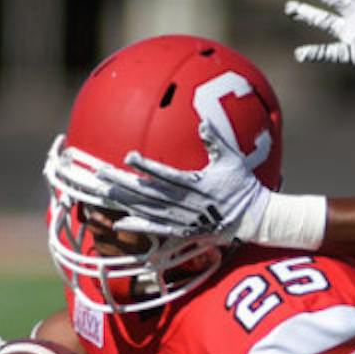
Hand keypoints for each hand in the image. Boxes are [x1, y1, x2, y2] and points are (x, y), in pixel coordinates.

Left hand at [95, 121, 274, 241]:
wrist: (254, 218)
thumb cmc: (243, 186)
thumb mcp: (232, 160)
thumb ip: (216, 141)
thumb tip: (203, 122)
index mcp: (196, 185)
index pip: (166, 174)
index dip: (147, 167)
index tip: (129, 156)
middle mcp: (185, 203)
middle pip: (148, 193)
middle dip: (122, 183)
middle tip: (100, 174)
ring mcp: (182, 219)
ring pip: (147, 209)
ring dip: (123, 201)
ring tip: (102, 192)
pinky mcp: (183, 231)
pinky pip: (156, 229)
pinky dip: (138, 226)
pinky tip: (118, 222)